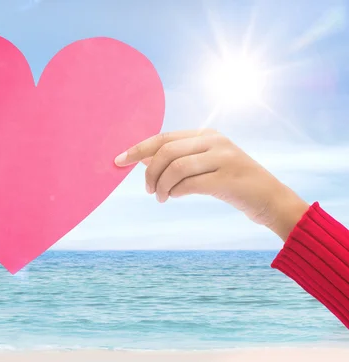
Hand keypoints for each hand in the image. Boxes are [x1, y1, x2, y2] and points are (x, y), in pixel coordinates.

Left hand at [114, 129, 308, 240]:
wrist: (270, 199)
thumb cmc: (232, 183)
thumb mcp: (204, 165)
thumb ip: (177, 158)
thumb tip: (142, 158)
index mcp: (206, 134)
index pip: (164, 137)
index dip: (138, 149)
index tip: (118, 161)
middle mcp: (215, 141)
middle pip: (166, 151)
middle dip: (149, 172)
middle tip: (147, 190)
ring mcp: (224, 158)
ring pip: (175, 168)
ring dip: (160, 186)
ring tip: (160, 198)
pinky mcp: (228, 178)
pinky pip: (189, 184)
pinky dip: (175, 191)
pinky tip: (173, 196)